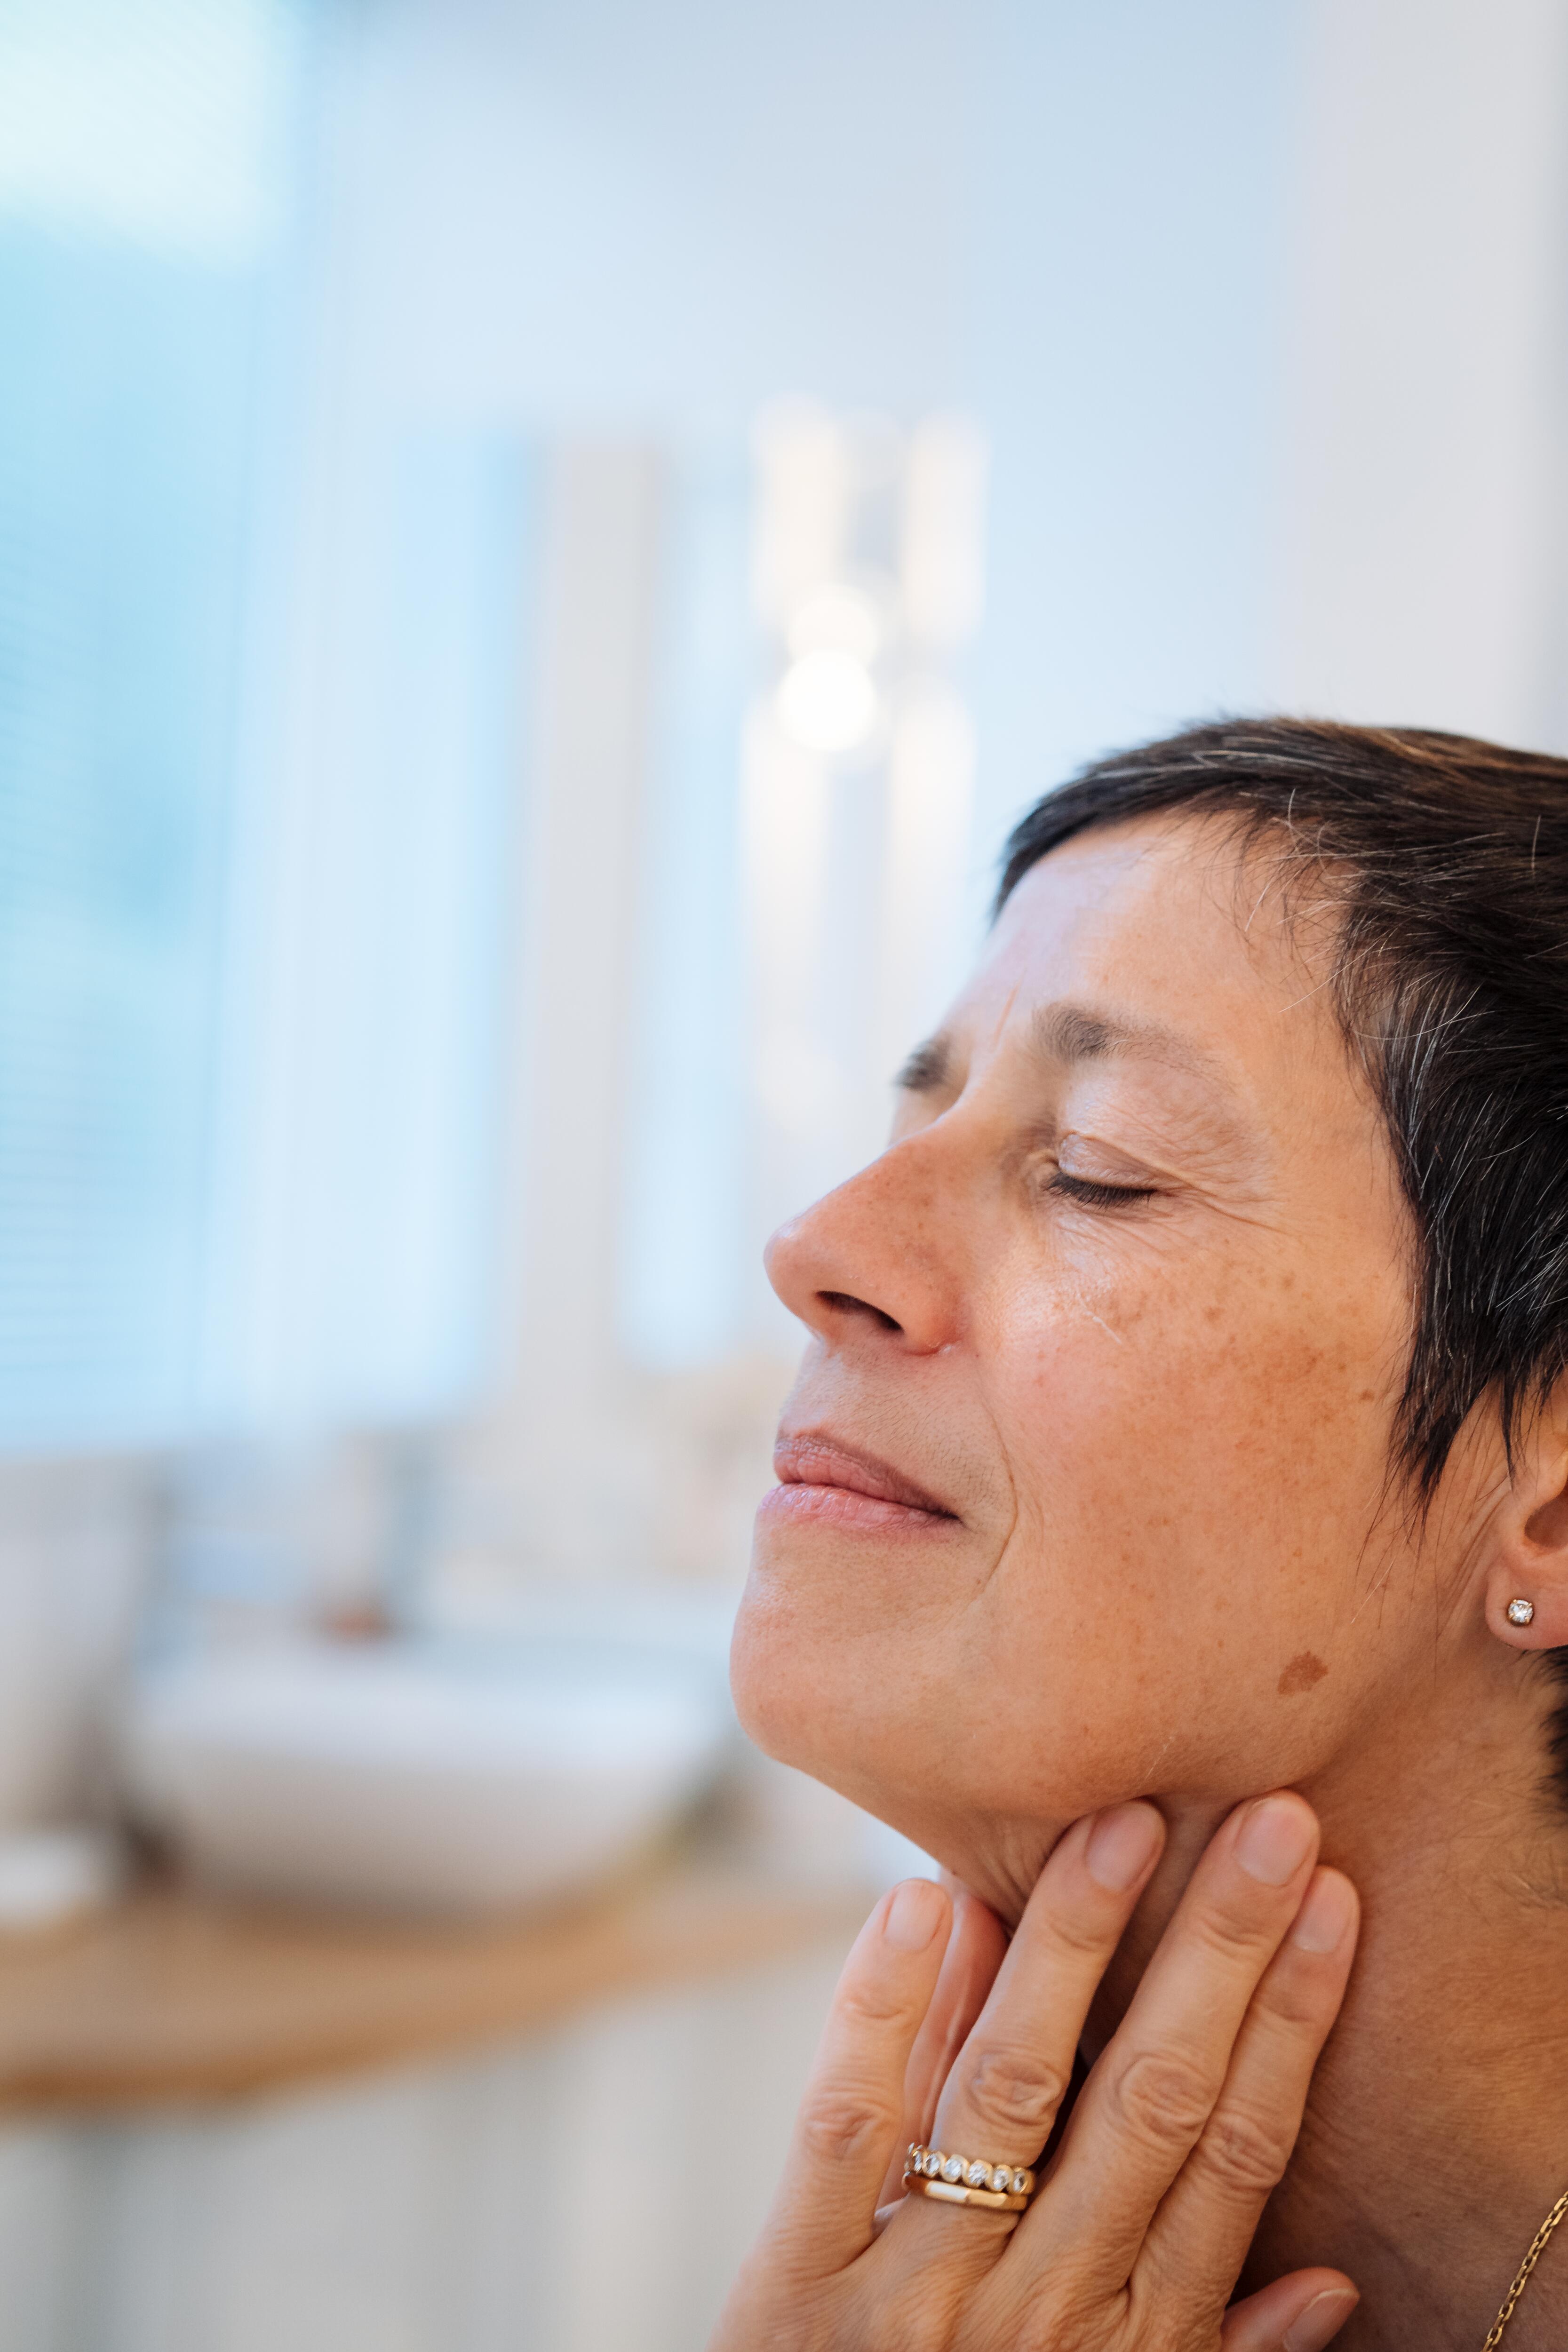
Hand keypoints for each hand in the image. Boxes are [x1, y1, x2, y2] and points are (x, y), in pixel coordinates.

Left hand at [709, 1793, 1358, 2351]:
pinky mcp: (799, 2278)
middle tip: (1268, 1822)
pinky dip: (886, 2005)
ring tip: (1119, 1827)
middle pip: (1149, 2097)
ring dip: (1072, 1945)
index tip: (1332, 1902)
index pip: (1234, 2151)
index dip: (1290, 2023)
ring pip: (1012, 2087)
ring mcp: (919, 2289)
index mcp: (1131, 2334)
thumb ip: (1213, 2348)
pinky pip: (848, 2123)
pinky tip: (923, 1903)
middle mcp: (1042, 2307)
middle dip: (1216, 1951)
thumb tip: (1331, 2283)